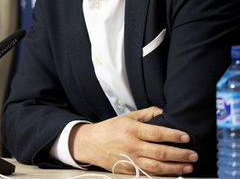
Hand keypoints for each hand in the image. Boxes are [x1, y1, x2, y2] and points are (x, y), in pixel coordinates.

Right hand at [70, 106, 197, 175]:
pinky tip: (174, 174)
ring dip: (175, 167)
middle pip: (160, 152)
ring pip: (157, 167)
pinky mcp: (129, 171)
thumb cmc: (110, 129)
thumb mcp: (126, 117)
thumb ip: (146, 114)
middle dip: (179, 154)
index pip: (156, 133)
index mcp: (131, 130)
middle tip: (193, 154)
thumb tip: (164, 111)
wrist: (90, 144)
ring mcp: (130, 160)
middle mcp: (131, 146)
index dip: (173, 136)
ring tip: (188, 166)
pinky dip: (163, 176)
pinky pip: (149, 175)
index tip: (186, 137)